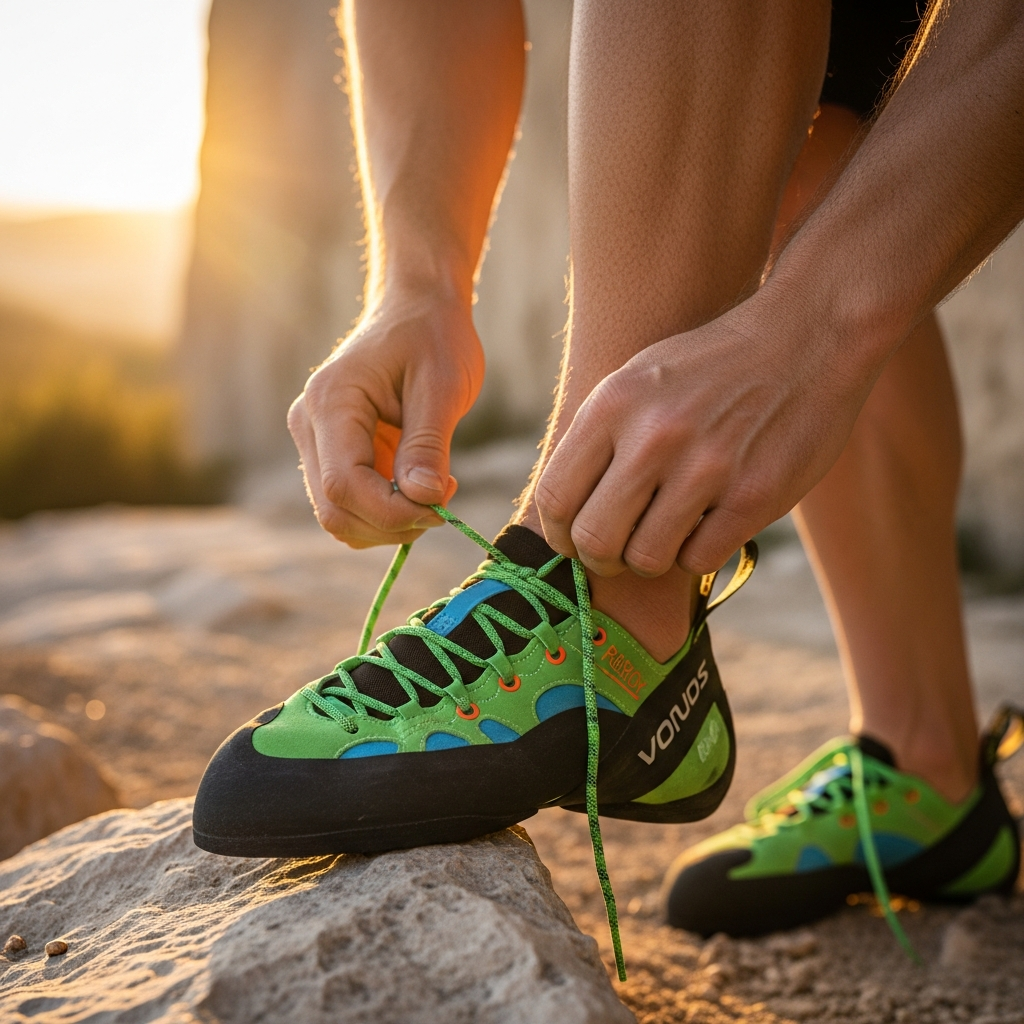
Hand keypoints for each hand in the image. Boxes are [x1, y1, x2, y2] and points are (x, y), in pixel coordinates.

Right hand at [288, 289, 483, 547]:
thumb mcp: (443, 386)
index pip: (342, 484)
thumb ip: (429, 444)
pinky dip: (387, 512)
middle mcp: (309, 425)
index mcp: (331, 402)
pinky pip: (352, 505)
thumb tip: (424, 498)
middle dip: (391, 523)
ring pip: (340, 516)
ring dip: (391, 522)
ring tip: (434, 488)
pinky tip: (419, 485)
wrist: (418, 310)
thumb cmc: (434, 337)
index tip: (441, 506)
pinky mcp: (332, 455)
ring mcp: (316, 442)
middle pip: (334, 510)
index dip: (391, 511)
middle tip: (442, 503)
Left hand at [535, 291, 872, 574]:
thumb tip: (558, 511)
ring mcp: (705, 467)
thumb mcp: (637, 379)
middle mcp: (653, 436)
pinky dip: (696, 553)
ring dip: (650, 559)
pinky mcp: (753, 495)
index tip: (572, 542)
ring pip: (645, 559)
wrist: (805, 338)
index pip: (554, 498)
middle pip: (594, 539)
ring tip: (664, 536)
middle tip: (616, 554)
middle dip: (599, 559)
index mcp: (613, 405)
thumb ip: (595, 438)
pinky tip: (707, 526)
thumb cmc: (710, 368)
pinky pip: (698, 559)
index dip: (558, 535)